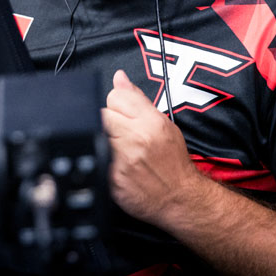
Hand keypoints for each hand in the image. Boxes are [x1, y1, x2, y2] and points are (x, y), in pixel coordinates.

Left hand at [101, 69, 201, 227]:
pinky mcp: (111, 180)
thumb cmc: (173, 161)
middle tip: (123, 134)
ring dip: (105, 140)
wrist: (180, 198)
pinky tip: (118, 165)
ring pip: (96, 136)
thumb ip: (137, 98)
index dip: (118, 104)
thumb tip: (119, 77)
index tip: (124, 114)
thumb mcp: (163, 124)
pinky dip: (104, 160)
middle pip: (102, 114)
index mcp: (150, 123)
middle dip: (109, 121)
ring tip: (122, 149)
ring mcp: (121, 162)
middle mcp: (135, 140)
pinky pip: (97, 160)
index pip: (115, 96)